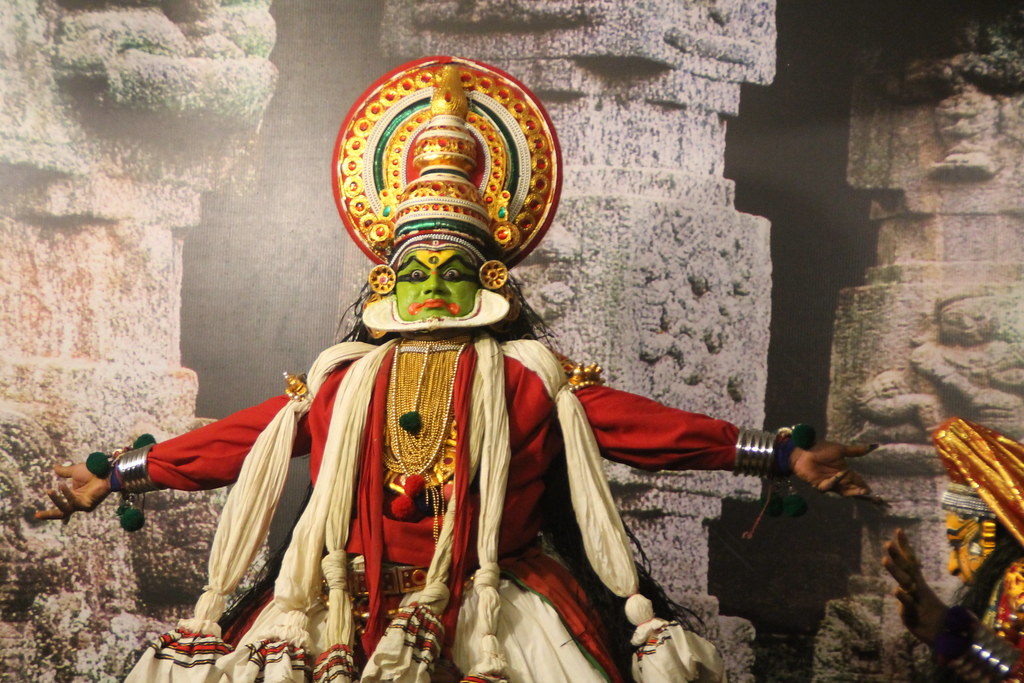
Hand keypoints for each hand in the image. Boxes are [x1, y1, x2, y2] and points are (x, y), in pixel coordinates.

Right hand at [35, 462, 110, 521]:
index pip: (61, 506)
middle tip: (37, 515)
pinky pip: (73, 501)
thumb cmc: (93, 470)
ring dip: (56, 500)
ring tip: (50, 490)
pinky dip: (66, 494)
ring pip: (65, 508)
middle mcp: (77, 502)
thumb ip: (64, 472)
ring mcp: (83, 505)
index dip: (49, 512)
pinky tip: (61, 486)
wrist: (104, 469)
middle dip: (49, 515)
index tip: (36, 515)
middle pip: (61, 513)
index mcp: (74, 496)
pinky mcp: (87, 505)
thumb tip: (54, 467)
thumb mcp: (75, 471)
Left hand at [790, 439, 879, 500]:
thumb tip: (873, 446)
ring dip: (852, 491)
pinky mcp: (820, 484)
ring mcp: (830, 483)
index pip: (859, 482)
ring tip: (862, 491)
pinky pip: (829, 485)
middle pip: (853, 489)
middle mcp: (840, 480)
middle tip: (869, 493)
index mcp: (846, 472)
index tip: (874, 492)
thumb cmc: (821, 449)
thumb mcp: (841, 449)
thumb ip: (856, 451)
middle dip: (861, 492)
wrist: (804, 449)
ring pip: (843, 491)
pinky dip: (835, 481)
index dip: (865, 487)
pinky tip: (841, 475)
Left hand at [882, 528, 949, 644]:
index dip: (904, 547)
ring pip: (906, 583)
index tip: (899, 530)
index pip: (910, 561)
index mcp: (917, 583)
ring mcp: (916, 600)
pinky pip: (908, 604)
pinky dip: (903, 598)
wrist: (943, 636)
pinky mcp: (913, 614)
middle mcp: (917, 588)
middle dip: (897, 555)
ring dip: (896, 571)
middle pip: (907, 569)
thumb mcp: (914, 602)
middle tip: (888, 543)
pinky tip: (896, 591)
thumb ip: (907, 593)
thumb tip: (900, 587)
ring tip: (884, 560)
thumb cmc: (927, 617)